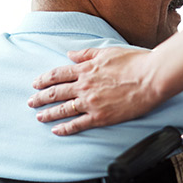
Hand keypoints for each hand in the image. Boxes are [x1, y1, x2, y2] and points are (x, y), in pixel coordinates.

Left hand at [29, 47, 164, 134]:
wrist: (151, 78)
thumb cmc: (134, 62)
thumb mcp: (107, 52)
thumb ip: (87, 54)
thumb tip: (71, 54)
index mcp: (86, 69)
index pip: (58, 74)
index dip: (44, 79)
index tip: (36, 84)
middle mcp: (84, 85)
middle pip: (55, 92)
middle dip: (40, 98)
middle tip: (31, 102)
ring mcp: (91, 102)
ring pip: (63, 109)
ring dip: (48, 113)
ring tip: (39, 117)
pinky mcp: (100, 116)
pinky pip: (78, 124)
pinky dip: (65, 128)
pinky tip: (56, 130)